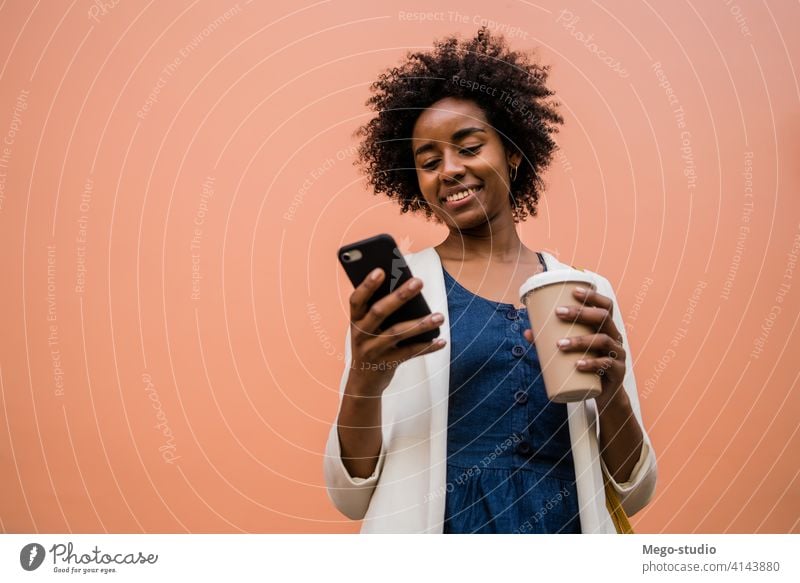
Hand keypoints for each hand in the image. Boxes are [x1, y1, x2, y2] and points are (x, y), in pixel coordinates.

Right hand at [347, 268, 445, 396]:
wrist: (363, 382)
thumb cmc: (370, 344)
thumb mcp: (368, 327)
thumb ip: (380, 309)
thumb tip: (407, 287)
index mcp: (355, 320)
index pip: (357, 299)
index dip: (367, 285)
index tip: (380, 270)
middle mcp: (361, 334)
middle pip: (379, 312)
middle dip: (400, 296)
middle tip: (419, 281)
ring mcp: (372, 350)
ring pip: (397, 333)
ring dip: (420, 324)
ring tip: (440, 316)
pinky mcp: (386, 364)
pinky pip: (409, 353)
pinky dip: (426, 347)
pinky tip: (441, 340)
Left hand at [523, 285, 625, 408]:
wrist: (604, 394)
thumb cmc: (586, 366)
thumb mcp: (571, 352)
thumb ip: (550, 342)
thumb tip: (528, 332)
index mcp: (606, 328)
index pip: (605, 305)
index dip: (592, 296)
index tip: (573, 291)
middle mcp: (615, 337)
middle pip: (603, 318)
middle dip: (581, 312)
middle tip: (559, 313)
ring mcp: (618, 354)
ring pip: (603, 340)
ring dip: (580, 340)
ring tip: (560, 345)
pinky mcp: (618, 372)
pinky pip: (607, 365)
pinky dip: (592, 363)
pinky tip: (578, 364)